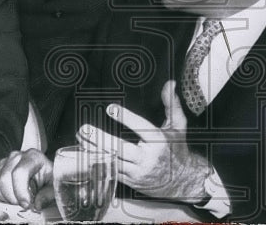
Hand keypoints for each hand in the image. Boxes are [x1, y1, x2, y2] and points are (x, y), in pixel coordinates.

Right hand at [0, 149, 53, 210]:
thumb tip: (37, 205)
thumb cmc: (48, 180)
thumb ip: (48, 195)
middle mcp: (17, 156)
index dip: (20, 192)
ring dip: (6, 198)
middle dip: (12, 197)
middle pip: (4, 178)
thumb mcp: (53, 187)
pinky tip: (11, 197)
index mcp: (33, 156)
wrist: (42, 176)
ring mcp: (5, 161)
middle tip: (22, 204)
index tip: (26, 205)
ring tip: (18, 200)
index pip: (19, 172)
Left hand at [75, 80, 210, 202]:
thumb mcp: (178, 126)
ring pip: (113, 161)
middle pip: (121, 148)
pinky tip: (88, 154)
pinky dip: (99, 163)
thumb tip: (170, 84)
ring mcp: (139, 172)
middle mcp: (148, 158)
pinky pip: (112, 172)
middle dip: (100, 138)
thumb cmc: (178, 150)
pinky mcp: (132, 182)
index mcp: (160, 142)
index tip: (110, 108)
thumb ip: (172, 104)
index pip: (140, 127)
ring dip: (95, 150)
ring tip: (82, 138)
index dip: (125, 117)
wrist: (184, 181)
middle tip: (85, 128)